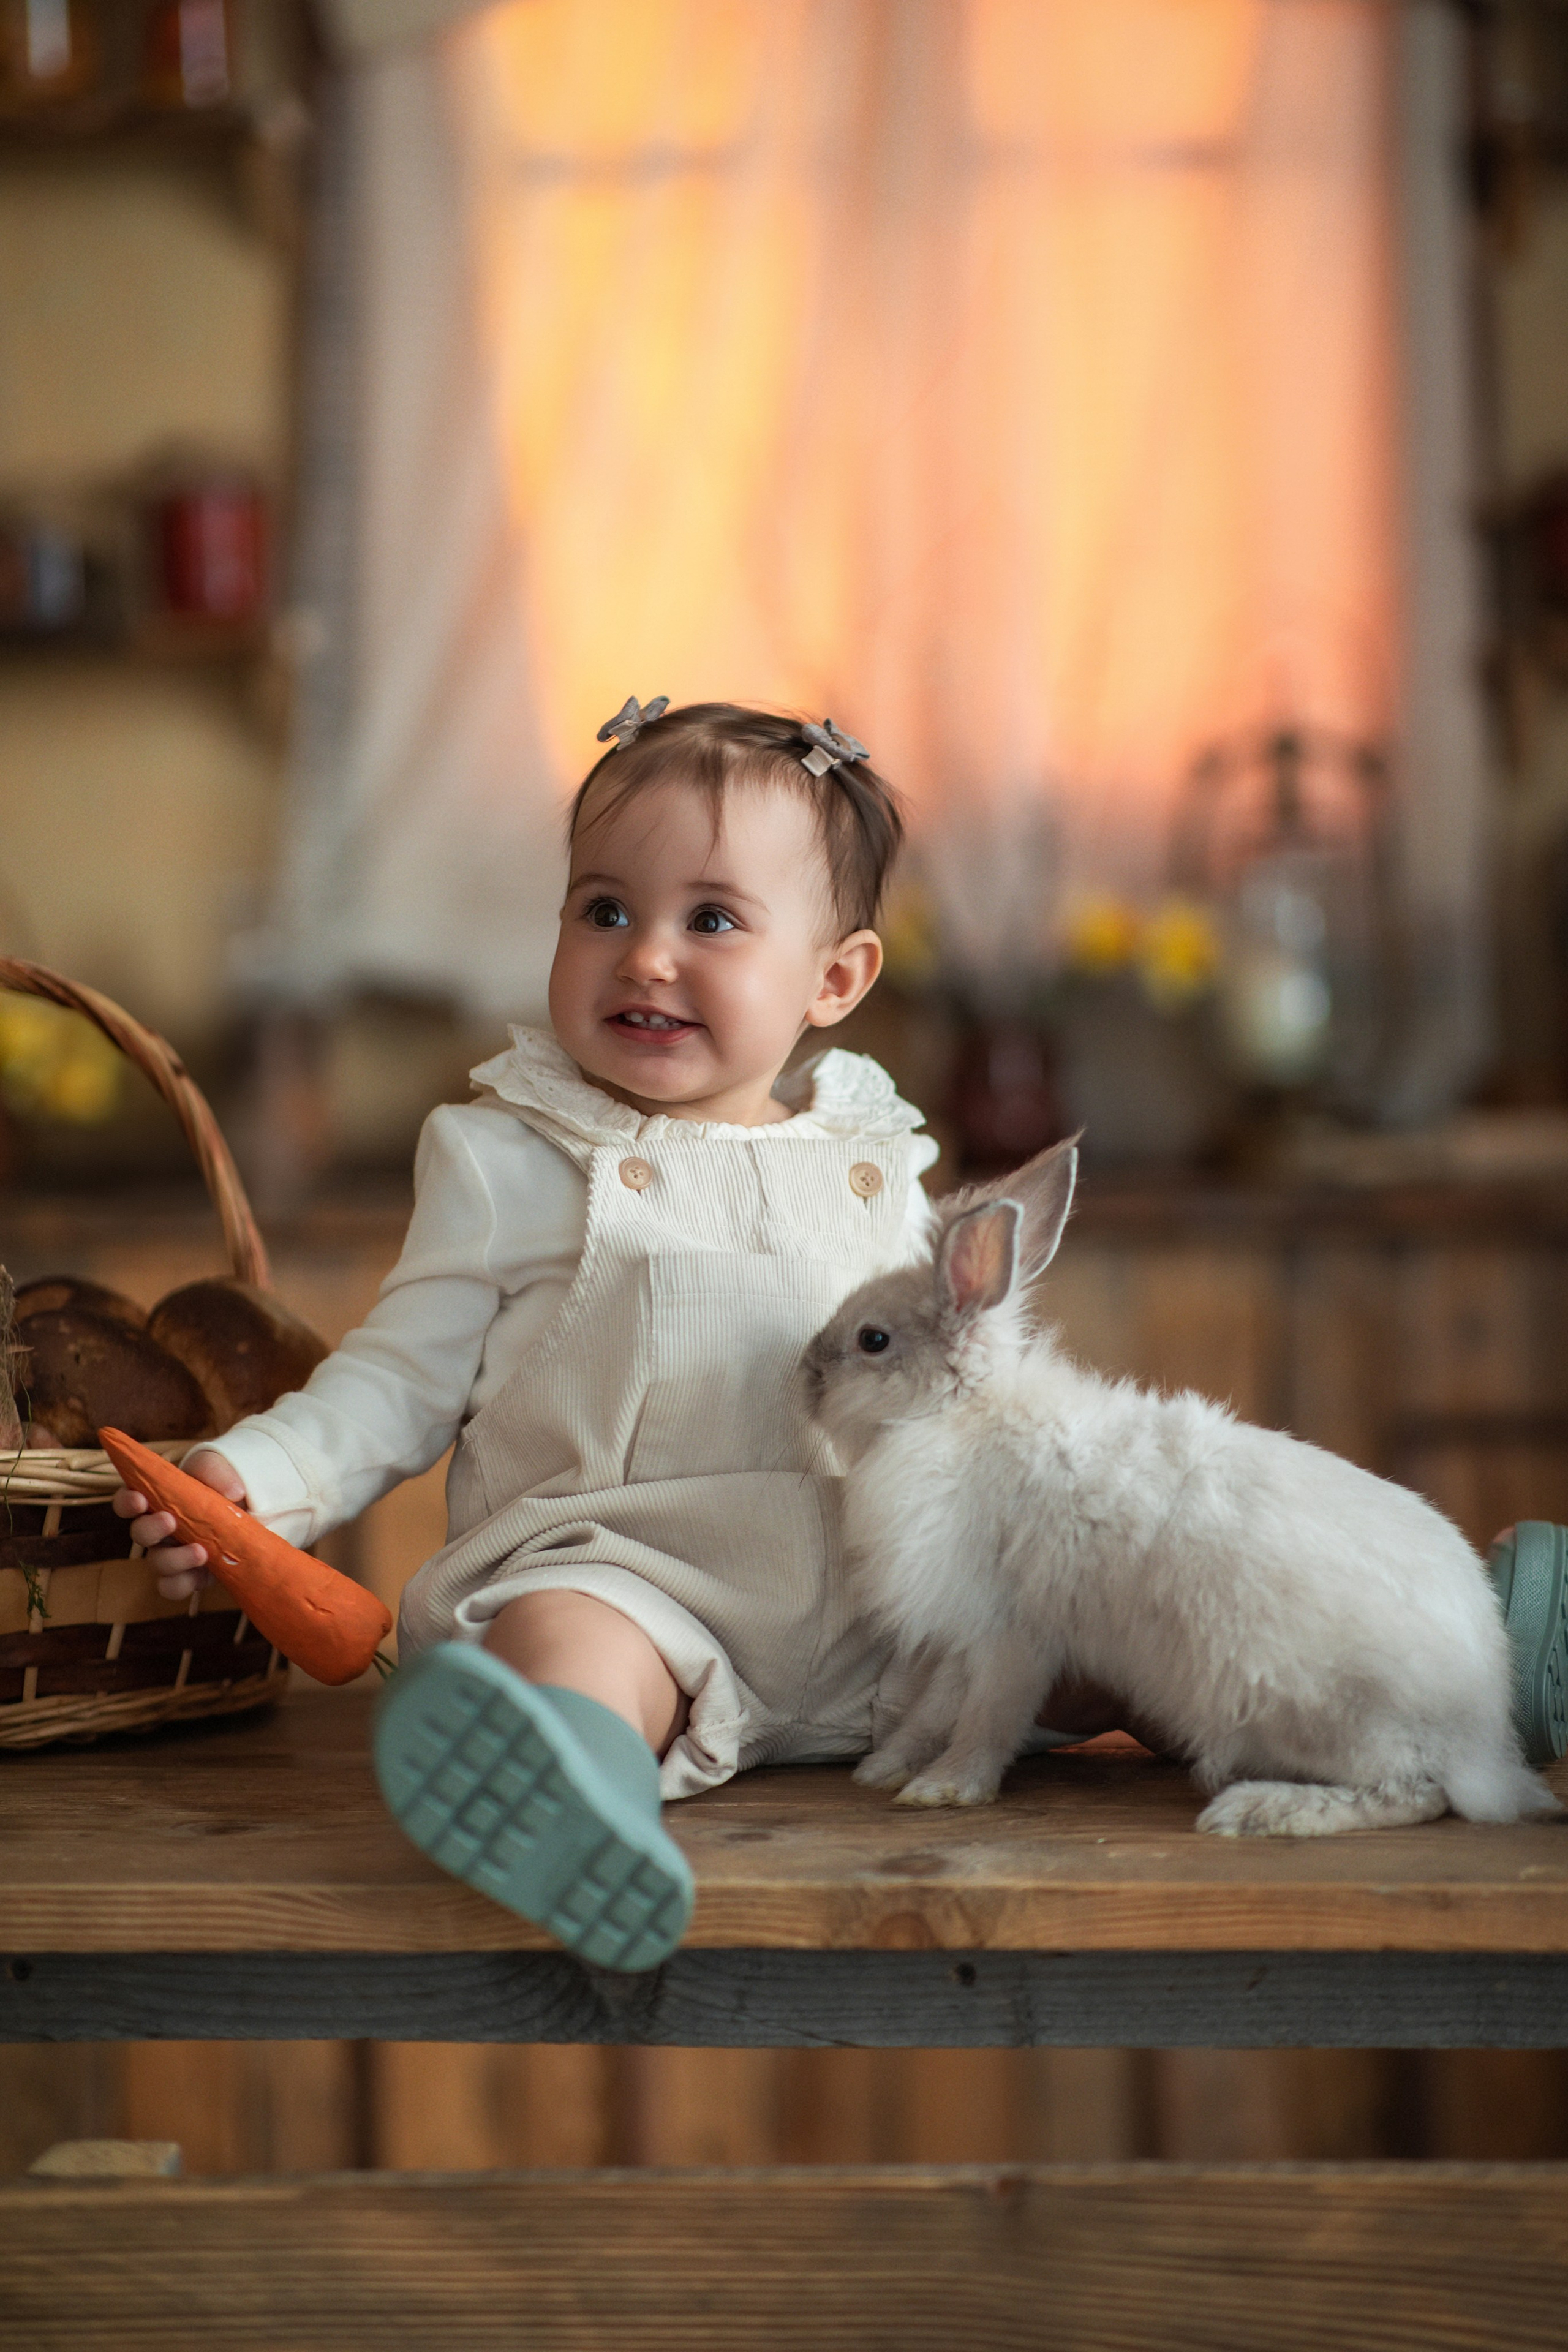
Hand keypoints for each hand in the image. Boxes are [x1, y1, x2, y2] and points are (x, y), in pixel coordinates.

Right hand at [111, 1448, 246, 1600]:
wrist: (247, 1511)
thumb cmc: (222, 1486)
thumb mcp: (218, 1469)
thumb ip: (217, 1471)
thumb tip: (231, 1492)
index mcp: (157, 1500)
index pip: (128, 1501)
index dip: (127, 1501)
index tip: (139, 1500)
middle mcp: (159, 1529)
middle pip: (139, 1533)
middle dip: (151, 1529)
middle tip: (170, 1521)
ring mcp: (172, 1554)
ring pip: (156, 1563)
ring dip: (174, 1560)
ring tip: (201, 1552)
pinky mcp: (189, 1574)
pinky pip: (173, 1587)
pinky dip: (184, 1583)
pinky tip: (204, 1572)